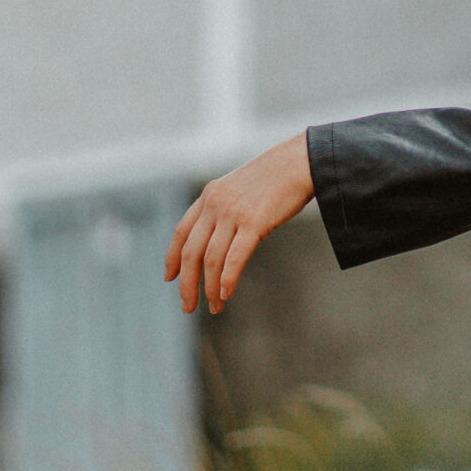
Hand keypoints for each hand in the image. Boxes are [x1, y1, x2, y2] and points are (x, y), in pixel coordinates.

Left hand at [165, 134, 314, 313]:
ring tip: (215, 307)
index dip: (172, 258)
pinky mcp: (253, 223)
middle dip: (187, 284)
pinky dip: (227, 279)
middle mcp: (214, 204)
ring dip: (210, 289)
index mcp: (208, 196)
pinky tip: (226, 294)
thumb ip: (224, 207)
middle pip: (191, 252)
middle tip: (188, 307)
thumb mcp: (239, 187)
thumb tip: (219, 235)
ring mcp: (233, 213)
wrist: (300, 162)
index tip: (170, 278)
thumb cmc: (276, 178)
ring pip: (211, 260)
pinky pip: (234, 258)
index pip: (181, 232)